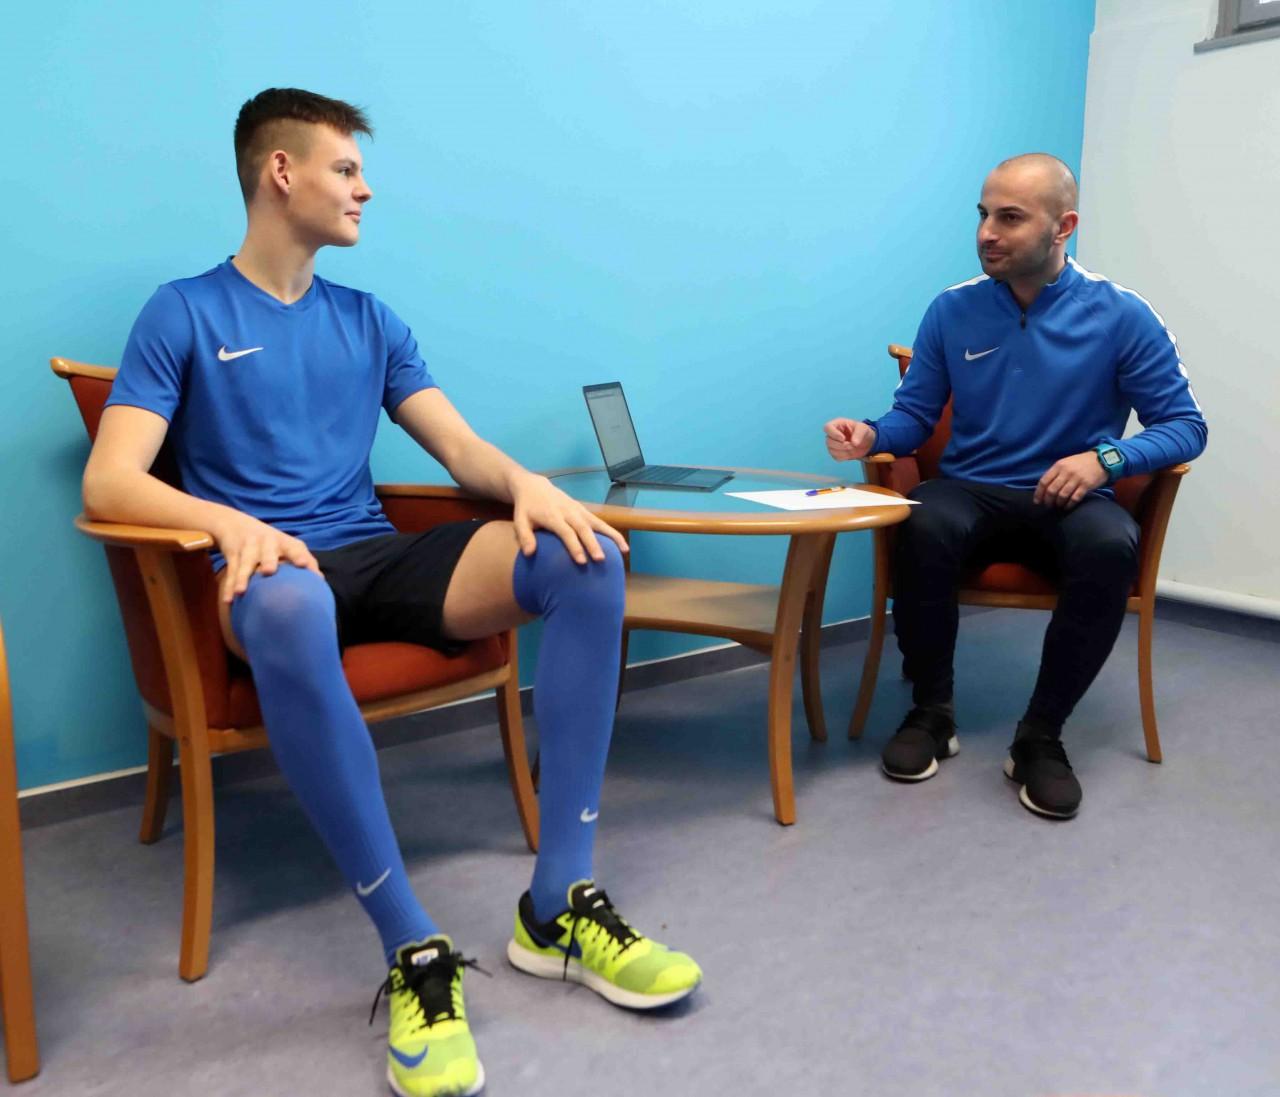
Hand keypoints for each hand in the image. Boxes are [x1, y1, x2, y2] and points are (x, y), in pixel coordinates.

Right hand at [211, 509, 321, 602]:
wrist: (234, 523)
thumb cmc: (271, 543)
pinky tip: (229, 600)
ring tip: (241, 592)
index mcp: (284, 542)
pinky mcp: (232, 553)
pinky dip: (229, 586)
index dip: (298, 555)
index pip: (294, 547)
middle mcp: (266, 541)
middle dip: (268, 560)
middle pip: (267, 551)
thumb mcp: (286, 545)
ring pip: (245, 562)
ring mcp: (248, 546)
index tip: (303, 565)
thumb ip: (303, 559)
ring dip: (242, 577)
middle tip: (269, 571)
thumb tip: (321, 581)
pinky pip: (231, 570)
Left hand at [510, 473, 628, 563]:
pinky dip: (612, 532)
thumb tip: (529, 553)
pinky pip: (600, 521)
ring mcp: (578, 510)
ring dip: (612, 536)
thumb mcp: (520, 521)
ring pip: (598, 523)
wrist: (534, 486)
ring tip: (624, 550)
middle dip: (593, 544)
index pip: (566, 532)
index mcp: (552, 516)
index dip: (574, 546)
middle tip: (601, 559)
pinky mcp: (584, 510)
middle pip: (584, 528)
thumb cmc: (526, 508)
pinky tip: (622, 545)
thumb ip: (524, 536)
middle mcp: (568, 512)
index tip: (581, 561)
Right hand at [824, 418, 876, 460]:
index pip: (827, 427)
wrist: (866, 442)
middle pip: (828, 441)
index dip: (834, 434)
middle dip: (841, 445)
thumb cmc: (862, 432)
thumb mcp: (863, 429)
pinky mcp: (836, 453)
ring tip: (853, 448)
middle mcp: (832, 434)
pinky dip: (844, 457)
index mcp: (837, 424)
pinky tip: (851, 453)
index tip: (843, 439)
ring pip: (831, 450)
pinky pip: (836, 457)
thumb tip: (854, 443)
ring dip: (843, 451)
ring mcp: (833, 444)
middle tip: (851, 445)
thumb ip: (859, 434)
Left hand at [1034, 452, 1108, 508]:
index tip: (1037, 501)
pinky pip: (1074, 498)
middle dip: (1048, 501)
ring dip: (1058, 503)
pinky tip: (1067, 507)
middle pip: (1051, 490)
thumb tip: (1044, 488)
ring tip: (1058, 506)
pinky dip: (1069, 504)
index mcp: (1059, 466)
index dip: (1039, 493)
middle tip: (1048, 506)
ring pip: (1062, 495)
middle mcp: (1066, 472)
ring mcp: (1076, 478)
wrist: (1102, 460)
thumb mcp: (1066, 463)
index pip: (1044, 481)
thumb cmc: (1081, 463)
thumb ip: (1055, 473)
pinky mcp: (1086, 485)